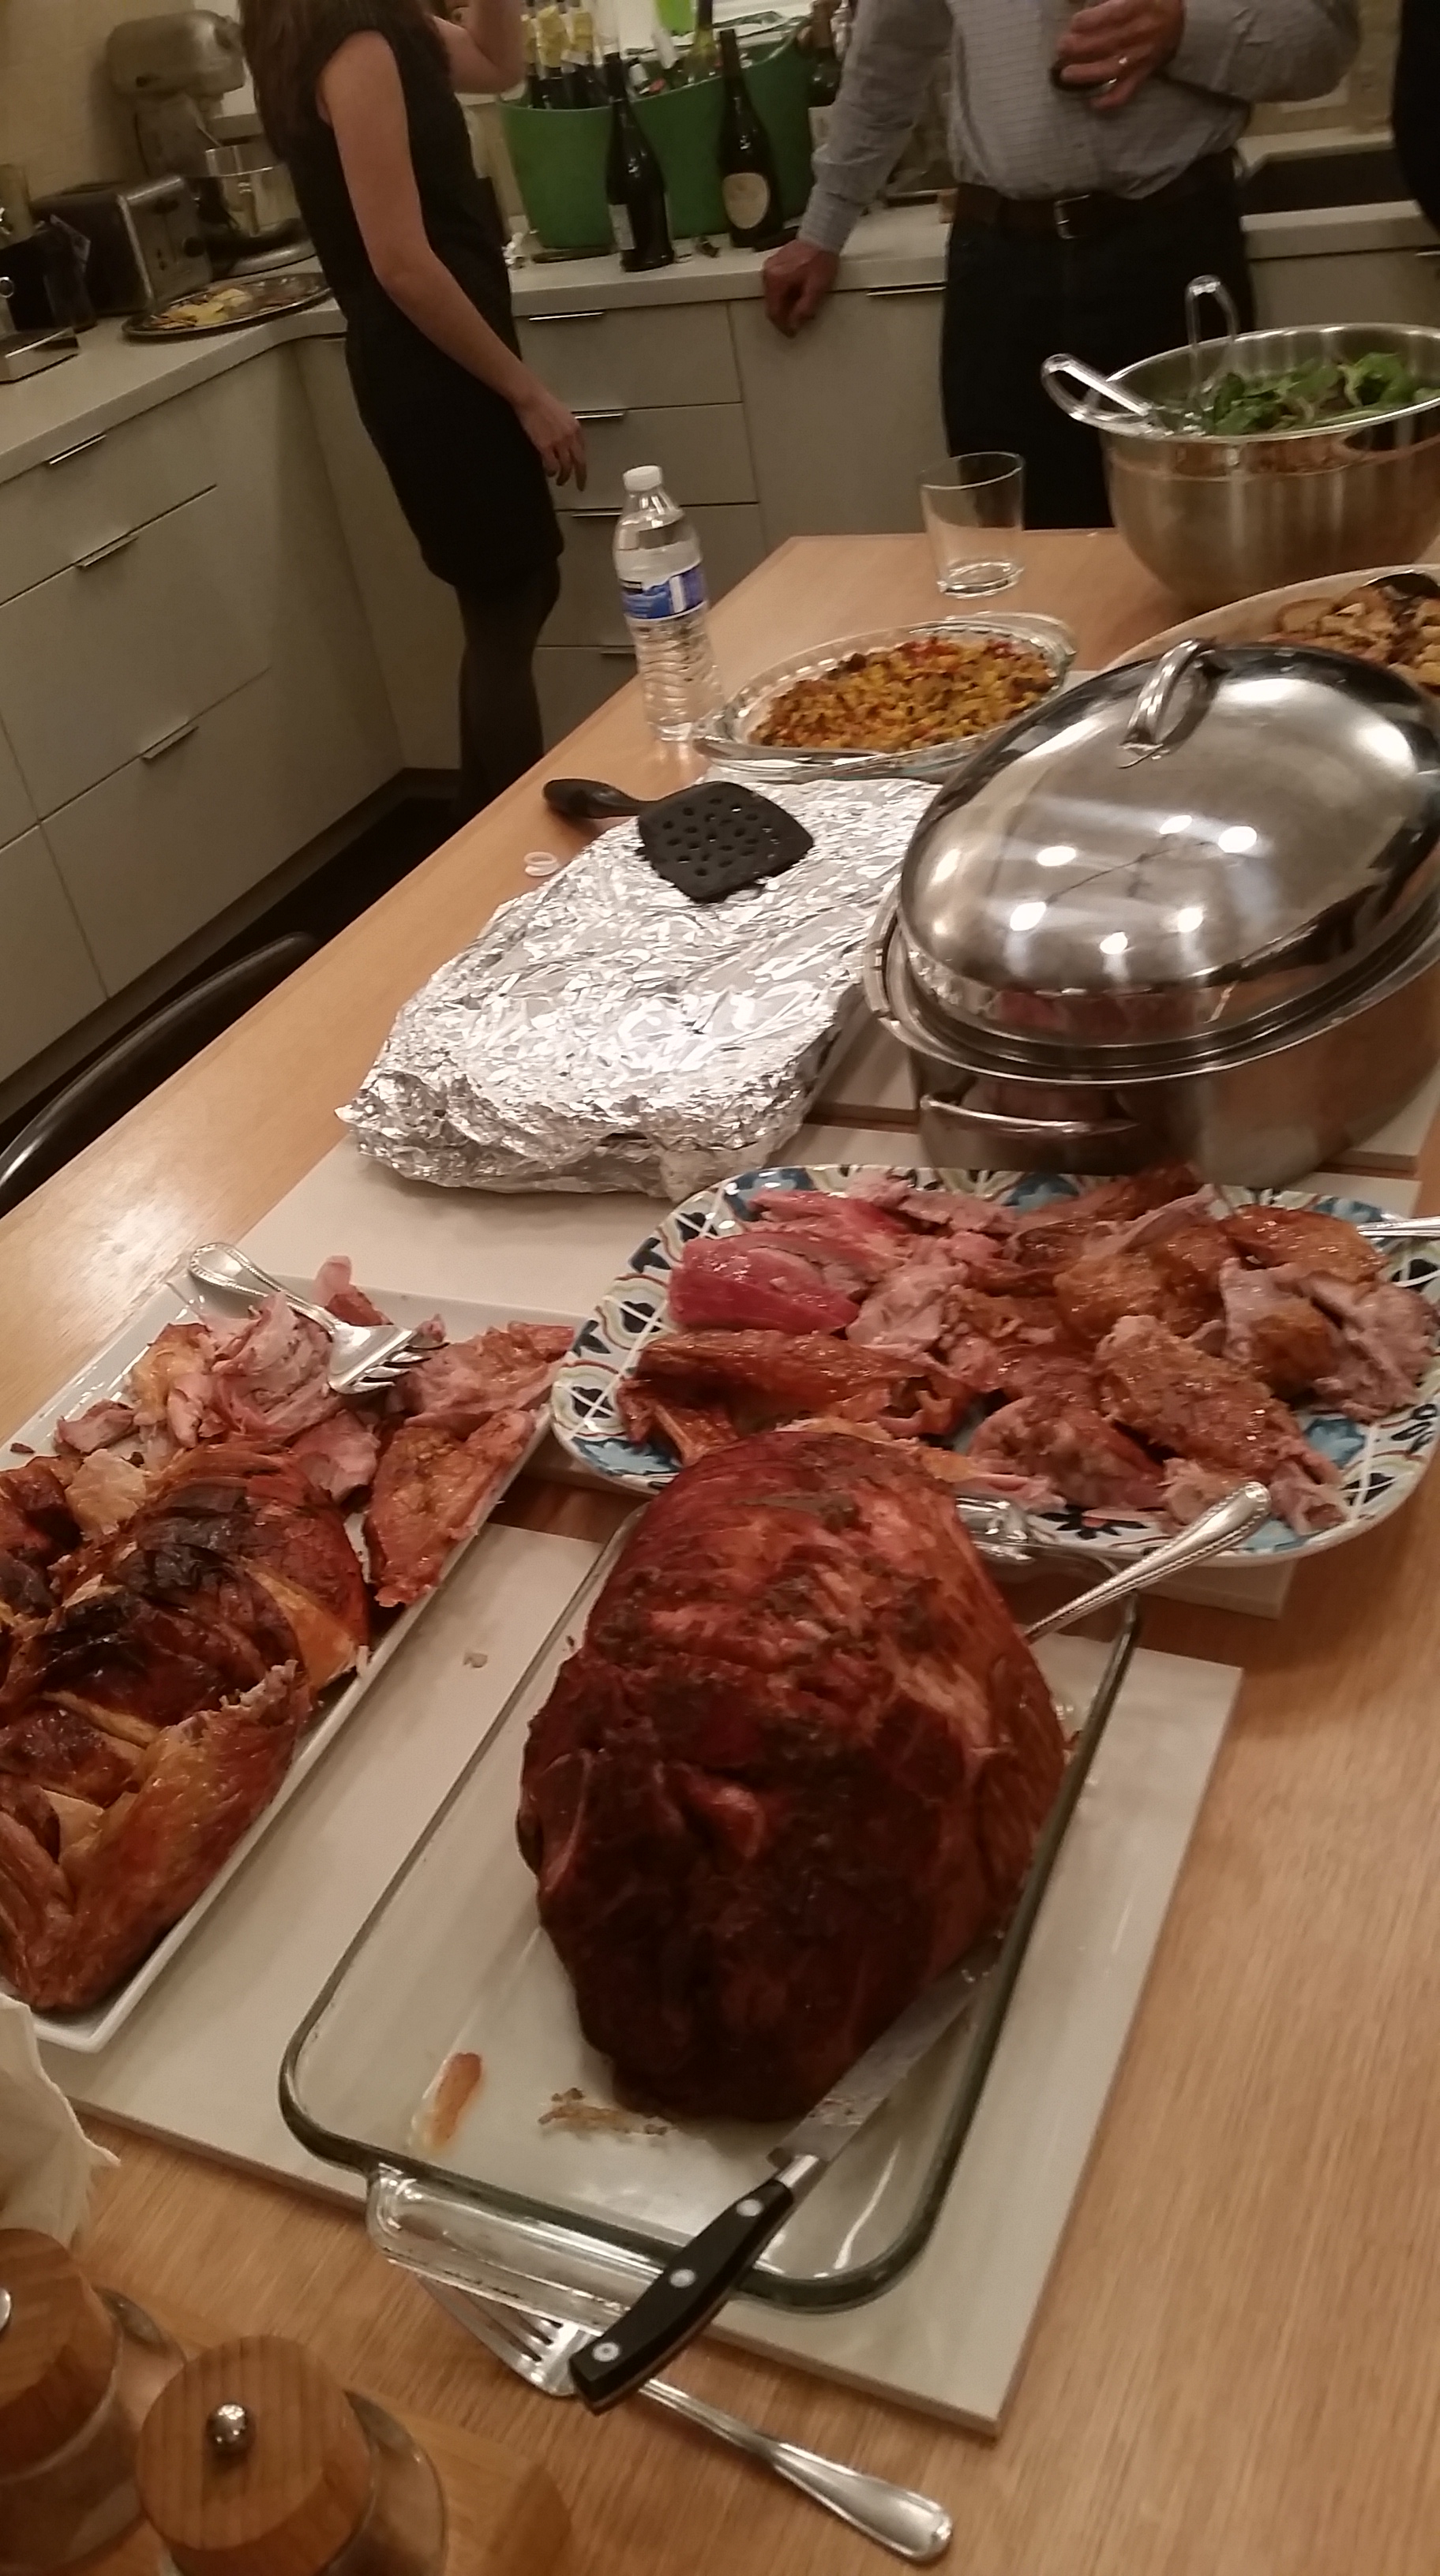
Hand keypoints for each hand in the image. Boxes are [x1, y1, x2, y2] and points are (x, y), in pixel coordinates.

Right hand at [515, 379, 587, 486]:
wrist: (530, 397)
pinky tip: (549, 473)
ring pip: (566, 467)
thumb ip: (565, 429)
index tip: (582, 470)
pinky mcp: (546, 447)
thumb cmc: (541, 402)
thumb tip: (564, 440)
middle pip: (580, 462)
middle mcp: (571, 437)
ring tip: (560, 481)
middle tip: (580, 486)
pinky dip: (551, 472)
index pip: (583, 450)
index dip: (582, 462)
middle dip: (581, 477)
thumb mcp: (561, 415)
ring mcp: (559, 443)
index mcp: (575, 427)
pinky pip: (552, 466)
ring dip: (564, 477)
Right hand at [762, 240, 838, 336]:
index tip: (792, 332)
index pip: (773, 312)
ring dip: (784, 304)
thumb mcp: (817, 289)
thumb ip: (804, 309)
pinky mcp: (776, 263)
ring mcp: (771, 267)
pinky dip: (784, 293)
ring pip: (773, 295)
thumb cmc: (820, 259)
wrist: (822, 235)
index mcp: (776, 281)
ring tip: (799, 308)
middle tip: (796, 323)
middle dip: (783, 316)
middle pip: (772, 304)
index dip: (783, 326)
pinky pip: (776, 284)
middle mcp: (769, 274)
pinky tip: (796, 294)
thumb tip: (794, 324)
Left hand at [1054, 0, 1182, 107]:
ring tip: (1066, 74)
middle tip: (1061, 48)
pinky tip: (1091, 102)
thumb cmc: (1150, 1)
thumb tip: (1074, 1)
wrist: (1184, 20)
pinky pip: (1126, 93)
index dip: (1091, 20)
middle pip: (1108, 43)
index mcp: (1140, 7)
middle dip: (1081, 47)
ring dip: (1087, 74)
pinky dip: (1108, 101)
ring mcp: (1141, 58)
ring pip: (1112, 69)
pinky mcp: (1142, 76)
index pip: (1114, 15)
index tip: (1074, 22)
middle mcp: (1141, 34)